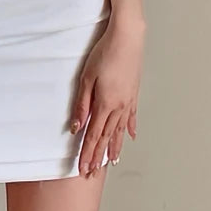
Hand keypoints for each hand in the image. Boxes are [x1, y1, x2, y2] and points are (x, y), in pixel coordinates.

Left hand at [70, 17, 144, 176]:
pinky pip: (131, 116)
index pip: (94, 136)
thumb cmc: (105, 53)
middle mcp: (119, 107)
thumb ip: (82, 104)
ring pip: (120, 130)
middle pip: (107, 137)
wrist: (127, 38)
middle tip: (93, 172)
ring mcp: (128, 100)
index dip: (88, 153)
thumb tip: (77, 127)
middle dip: (99, 156)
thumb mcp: (86, 78)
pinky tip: (130, 136)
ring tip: (112, 161)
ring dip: (115, 147)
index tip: (83, 168)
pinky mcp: (134, 93)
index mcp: (105, 104)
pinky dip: (130, 129)